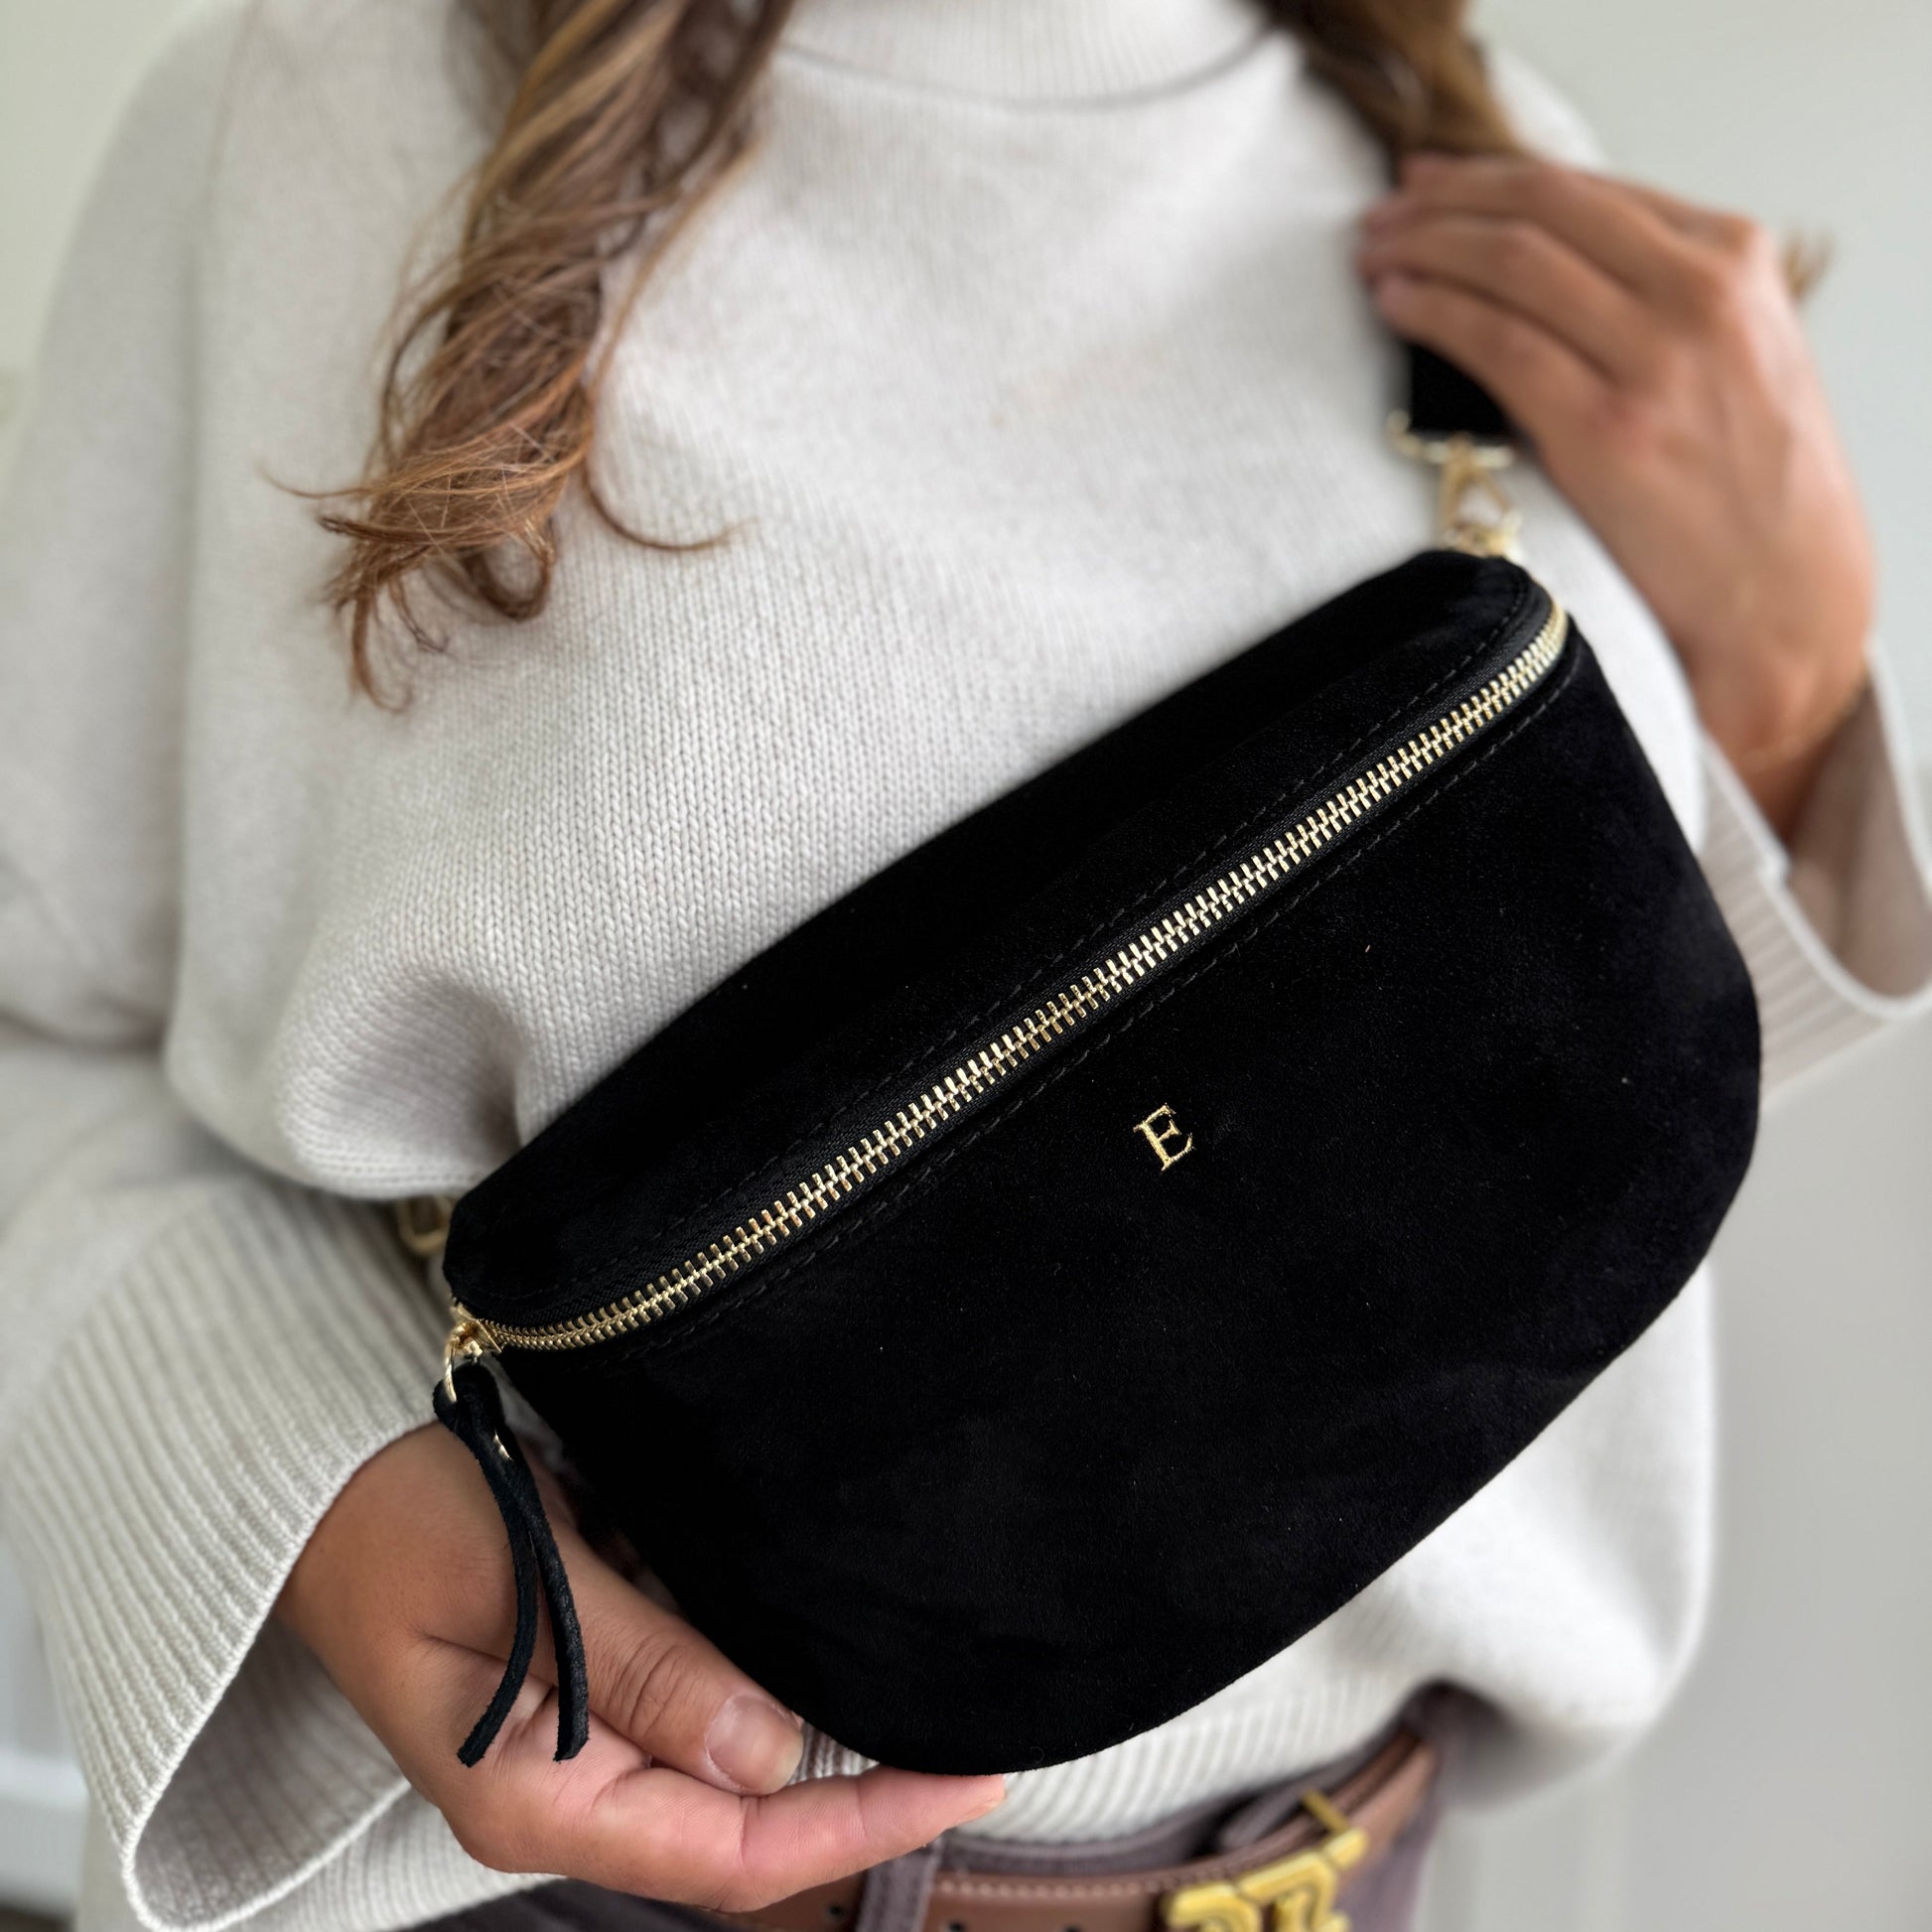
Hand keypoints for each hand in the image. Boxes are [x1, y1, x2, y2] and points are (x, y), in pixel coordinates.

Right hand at [278, 1424, 1003, 1906]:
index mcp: (533, 1797)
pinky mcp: (582, 1691)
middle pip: (742, 1830)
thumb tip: (776, 1755)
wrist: (311, 1479)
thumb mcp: (520, 1579)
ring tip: (930, 1701)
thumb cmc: (393, 1519)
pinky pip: (695, 1714)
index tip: (966, 1777)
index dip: (860, 1825)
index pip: (731, 1852)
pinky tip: (831, 1649)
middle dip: (862, 1795)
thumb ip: (647, 1666)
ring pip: (729, 1776)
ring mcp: (572, 1746)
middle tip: (975, 1734)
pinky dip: (769, 1692)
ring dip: (825, 1748)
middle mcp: (562, 1791)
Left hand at [1358, 153, 1873, 835]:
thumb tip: (1537, 256)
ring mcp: (1652, 361)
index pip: (1586, 188)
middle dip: (1444, 205)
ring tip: (1372, 257)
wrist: (1784, 595)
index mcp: (1734, 258)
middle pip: (1539, 211)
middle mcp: (1698, 294)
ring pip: (1510, 266)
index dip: (1488, 178)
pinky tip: (1394, 307)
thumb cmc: (1749, 484)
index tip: (1428, 185)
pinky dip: (1433, 313)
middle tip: (1381, 217)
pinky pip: (1496, 343)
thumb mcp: (1739, 351)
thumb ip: (1660, 293)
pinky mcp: (1604, 431)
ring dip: (1423, 250)